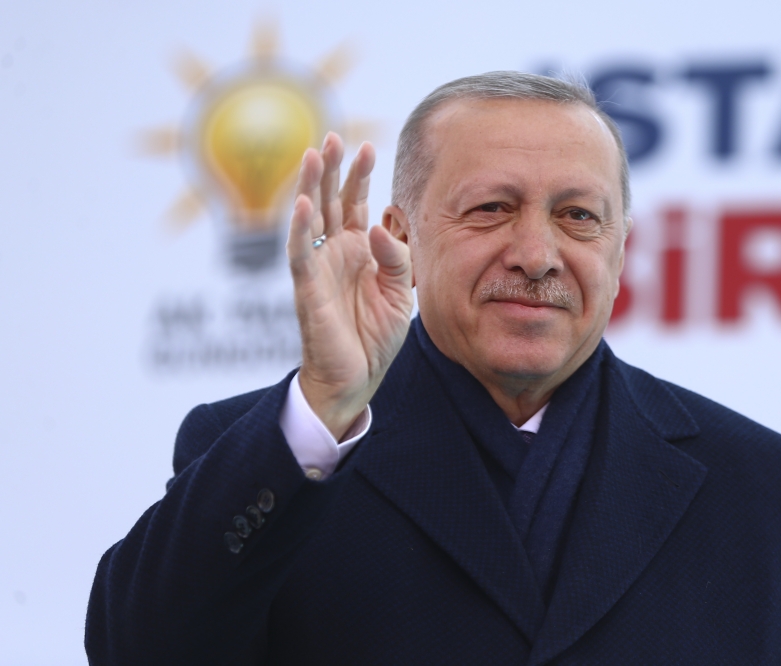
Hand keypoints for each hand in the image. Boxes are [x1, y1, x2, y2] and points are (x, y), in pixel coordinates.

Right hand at [287, 133, 412, 438]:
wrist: (357, 378)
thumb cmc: (376, 336)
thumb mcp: (401, 293)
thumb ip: (397, 258)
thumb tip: (380, 226)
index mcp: (359, 250)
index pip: (356, 204)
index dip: (360, 176)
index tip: (368, 147)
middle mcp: (336, 253)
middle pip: (331, 201)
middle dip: (332, 168)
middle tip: (332, 136)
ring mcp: (319, 268)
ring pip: (311, 219)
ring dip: (311, 186)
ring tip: (313, 154)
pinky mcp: (308, 289)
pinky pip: (301, 254)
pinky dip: (300, 229)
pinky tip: (304, 203)